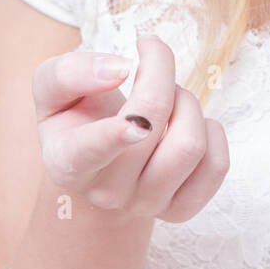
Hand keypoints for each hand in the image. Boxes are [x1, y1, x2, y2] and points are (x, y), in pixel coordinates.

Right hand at [32, 34, 228, 222]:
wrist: (97, 165)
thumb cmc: (76, 118)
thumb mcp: (52, 89)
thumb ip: (71, 73)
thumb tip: (118, 69)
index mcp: (68, 161)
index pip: (90, 151)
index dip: (114, 136)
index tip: (134, 123)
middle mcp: (105, 192)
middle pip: (151, 124)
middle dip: (160, 75)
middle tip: (151, 58)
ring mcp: (145, 205)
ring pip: (190, 145)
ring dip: (187, 102)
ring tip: (170, 98)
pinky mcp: (180, 210)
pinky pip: (216, 166)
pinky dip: (212, 132)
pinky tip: (188, 124)